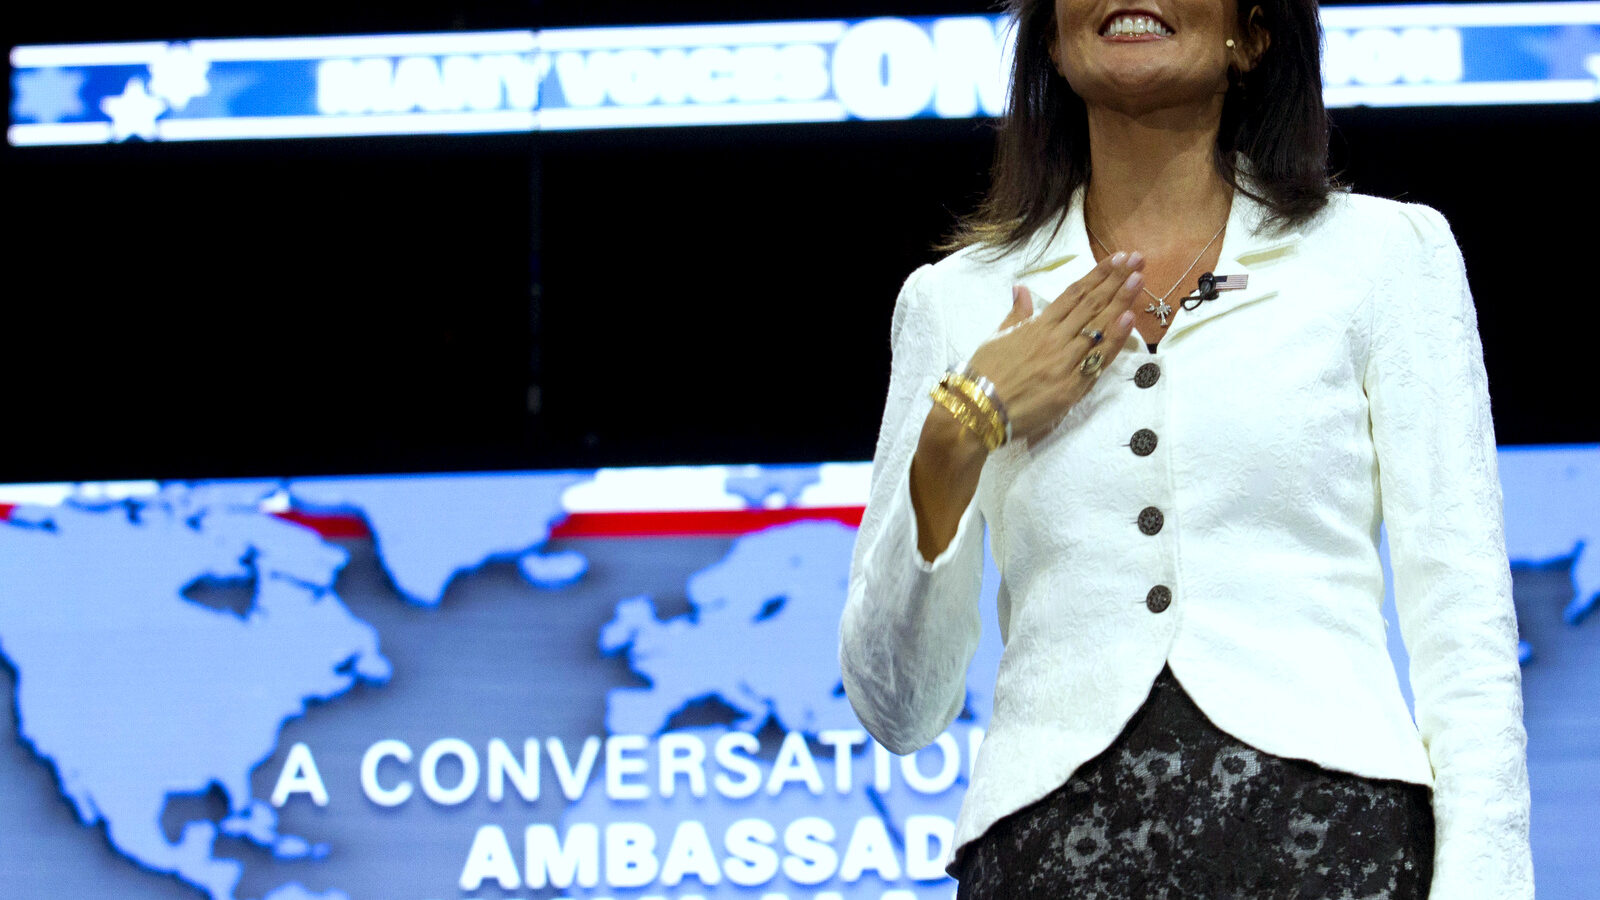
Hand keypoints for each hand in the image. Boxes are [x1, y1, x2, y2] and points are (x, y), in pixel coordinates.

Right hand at [965, 251, 1143, 445]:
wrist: (977, 409)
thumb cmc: (983, 375)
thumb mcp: (996, 337)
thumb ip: (1016, 314)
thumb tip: (1022, 289)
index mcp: (1036, 326)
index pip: (1073, 294)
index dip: (1096, 275)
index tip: (1116, 260)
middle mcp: (1053, 338)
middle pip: (1090, 304)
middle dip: (1115, 280)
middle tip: (1137, 260)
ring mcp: (1064, 361)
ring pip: (1097, 326)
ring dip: (1121, 301)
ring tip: (1139, 279)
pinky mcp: (1070, 387)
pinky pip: (1097, 360)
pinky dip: (1113, 339)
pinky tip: (1129, 318)